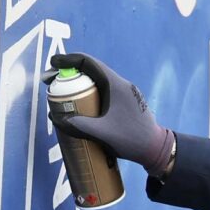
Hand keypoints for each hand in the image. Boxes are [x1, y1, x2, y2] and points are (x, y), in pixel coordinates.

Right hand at [46, 51, 175, 171]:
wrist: (156, 149)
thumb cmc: (131, 139)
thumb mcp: (102, 133)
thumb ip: (78, 126)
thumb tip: (55, 117)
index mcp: (116, 85)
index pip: (88, 63)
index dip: (68, 60)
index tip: (53, 64)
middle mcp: (121, 84)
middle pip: (91, 70)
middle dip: (70, 73)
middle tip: (52, 82)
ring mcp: (125, 93)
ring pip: (98, 81)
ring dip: (80, 83)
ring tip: (63, 93)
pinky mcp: (126, 102)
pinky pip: (104, 91)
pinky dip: (89, 93)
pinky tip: (81, 105)